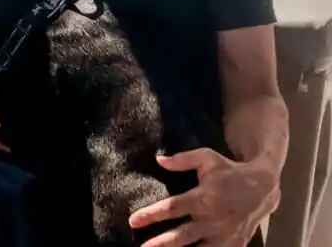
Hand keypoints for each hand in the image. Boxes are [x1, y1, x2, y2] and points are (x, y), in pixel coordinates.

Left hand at [128, 148, 279, 246]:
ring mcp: (224, 235)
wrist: (263, 188)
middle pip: (182, 235)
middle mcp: (212, 220)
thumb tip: (158, 160)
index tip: (133, 221)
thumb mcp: (207, 157)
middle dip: (161, 243)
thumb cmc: (229, 170)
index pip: (172, 208)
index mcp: (203, 198)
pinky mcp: (234, 244)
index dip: (151, 215)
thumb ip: (182, 159)